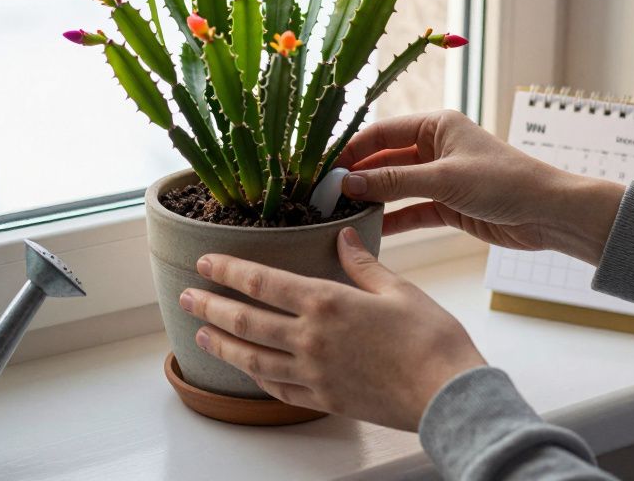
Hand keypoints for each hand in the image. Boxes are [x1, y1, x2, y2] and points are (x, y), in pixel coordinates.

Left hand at [181, 227, 485, 430]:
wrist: (447, 394)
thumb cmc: (430, 338)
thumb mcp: (398, 289)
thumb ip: (363, 264)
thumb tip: (344, 236)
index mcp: (327, 303)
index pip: (262, 282)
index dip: (228, 271)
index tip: (204, 262)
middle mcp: (311, 338)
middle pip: (246, 322)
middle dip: (211, 307)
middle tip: (186, 297)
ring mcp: (314, 373)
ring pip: (253, 359)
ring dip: (222, 345)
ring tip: (200, 334)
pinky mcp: (325, 399)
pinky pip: (279, 388)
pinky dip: (257, 378)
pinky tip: (247, 371)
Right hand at [335, 110, 624, 265]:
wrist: (549, 214)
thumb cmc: (505, 182)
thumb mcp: (444, 179)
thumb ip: (393, 182)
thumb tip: (348, 183)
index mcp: (437, 125)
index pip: (381, 132)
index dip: (351, 149)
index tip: (324, 169)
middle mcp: (436, 147)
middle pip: (384, 159)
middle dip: (357, 176)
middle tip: (325, 196)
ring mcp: (440, 177)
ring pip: (395, 186)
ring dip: (372, 199)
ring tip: (340, 214)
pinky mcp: (448, 205)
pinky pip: (411, 210)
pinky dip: (392, 219)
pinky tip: (369, 230)